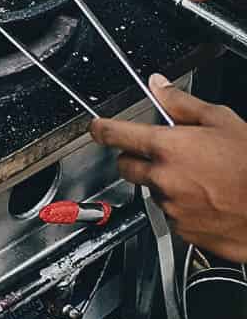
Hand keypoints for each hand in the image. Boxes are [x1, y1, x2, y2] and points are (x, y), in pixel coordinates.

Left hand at [91, 75, 246, 261]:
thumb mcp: (221, 120)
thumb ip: (182, 103)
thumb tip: (159, 86)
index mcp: (167, 147)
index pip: (116, 135)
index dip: (102, 129)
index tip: (97, 128)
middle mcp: (163, 179)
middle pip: (127, 167)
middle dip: (136, 158)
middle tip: (163, 155)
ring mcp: (172, 209)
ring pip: (152, 192)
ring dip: (165, 185)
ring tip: (198, 180)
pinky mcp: (184, 232)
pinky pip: (172, 217)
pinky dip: (181, 208)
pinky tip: (206, 200)